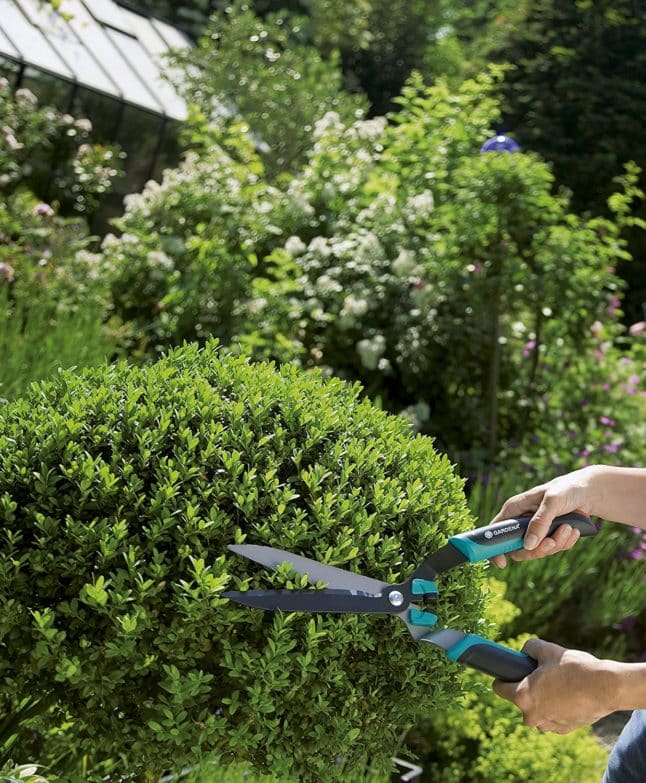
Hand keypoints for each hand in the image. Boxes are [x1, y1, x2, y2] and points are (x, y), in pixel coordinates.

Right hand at [489, 468, 596, 567]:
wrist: (589, 492)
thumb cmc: (567, 489)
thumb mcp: (552, 502)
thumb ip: (540, 522)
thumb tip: (528, 545)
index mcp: (514, 509)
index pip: (495, 531)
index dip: (494, 548)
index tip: (502, 563)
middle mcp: (521, 521)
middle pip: (518, 549)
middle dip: (537, 549)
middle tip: (552, 542)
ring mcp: (535, 530)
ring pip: (537, 551)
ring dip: (556, 543)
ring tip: (568, 528)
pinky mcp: (549, 536)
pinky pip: (553, 549)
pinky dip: (565, 542)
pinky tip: (573, 530)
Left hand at [493, 639, 616, 733]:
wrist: (606, 687)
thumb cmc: (574, 668)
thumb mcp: (547, 649)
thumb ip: (529, 648)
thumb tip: (523, 651)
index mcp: (523, 697)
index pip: (499, 688)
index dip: (501, 676)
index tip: (507, 671)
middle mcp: (532, 716)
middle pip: (520, 699)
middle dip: (527, 687)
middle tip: (541, 674)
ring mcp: (548, 725)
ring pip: (537, 710)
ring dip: (542, 699)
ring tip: (558, 684)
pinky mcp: (564, 730)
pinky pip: (552, 716)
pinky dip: (556, 707)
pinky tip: (568, 695)